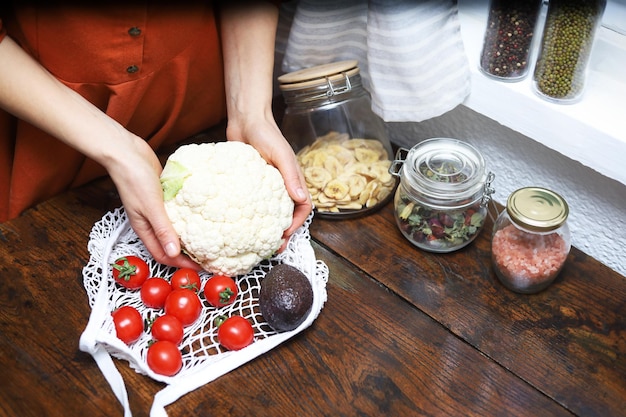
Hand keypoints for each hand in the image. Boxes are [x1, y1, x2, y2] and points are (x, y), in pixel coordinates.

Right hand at [105, 134, 199, 269]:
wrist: (127, 153)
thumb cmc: (134, 179)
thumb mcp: (151, 207)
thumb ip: (162, 229)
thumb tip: (174, 253)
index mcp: (144, 229)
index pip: (164, 255)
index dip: (182, 265)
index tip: (202, 268)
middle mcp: (151, 223)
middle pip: (170, 246)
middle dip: (188, 255)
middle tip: (210, 257)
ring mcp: (157, 211)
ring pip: (175, 230)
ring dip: (189, 237)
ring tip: (209, 240)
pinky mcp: (163, 198)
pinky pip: (177, 214)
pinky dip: (188, 219)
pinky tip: (202, 217)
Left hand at [226, 116, 311, 247]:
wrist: (246, 119)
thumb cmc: (266, 134)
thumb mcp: (280, 154)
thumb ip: (291, 175)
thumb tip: (301, 198)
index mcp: (293, 180)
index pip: (302, 208)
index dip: (296, 223)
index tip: (283, 234)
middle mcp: (282, 186)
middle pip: (288, 215)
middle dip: (283, 234)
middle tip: (273, 249)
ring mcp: (266, 187)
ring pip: (271, 213)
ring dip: (268, 229)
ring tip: (258, 243)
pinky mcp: (251, 185)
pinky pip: (254, 204)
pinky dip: (252, 217)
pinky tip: (242, 225)